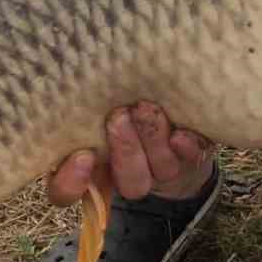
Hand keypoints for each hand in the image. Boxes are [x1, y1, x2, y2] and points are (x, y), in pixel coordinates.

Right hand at [45, 102, 214, 206]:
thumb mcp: (95, 102)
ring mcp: (165, 170)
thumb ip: (84, 100)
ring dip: (153, 139)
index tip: (82, 157)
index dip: (71, 184)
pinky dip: (187, 147)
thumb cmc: (122, 105)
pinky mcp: (194, 159)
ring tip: (146, 107)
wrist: (178, 127)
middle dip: (124, 148)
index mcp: (93, 167)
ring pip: (160, 168)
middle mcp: (130, 175)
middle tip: (119, 115)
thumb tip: (66, 69)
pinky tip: (180, 134)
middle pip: (127, 181)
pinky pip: (192, 158)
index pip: (68, 191)